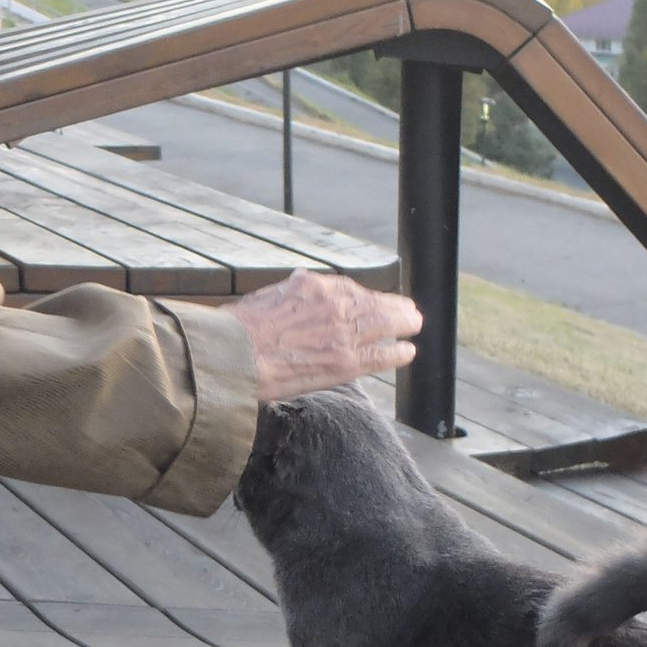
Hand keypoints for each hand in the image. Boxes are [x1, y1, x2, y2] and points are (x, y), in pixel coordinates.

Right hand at [224, 270, 423, 401]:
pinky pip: (382, 354)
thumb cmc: (238, 330)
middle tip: (407, 312)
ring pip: (386, 324)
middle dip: (394, 307)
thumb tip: (297, 286)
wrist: (232, 355)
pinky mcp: (345, 361)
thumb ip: (290, 294)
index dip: (364, 298)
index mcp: (312, 285)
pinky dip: (398, 352)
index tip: (372, 301)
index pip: (349, 290)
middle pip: (375, 303)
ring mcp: (343, 332)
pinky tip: (407, 351)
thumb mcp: (267, 297)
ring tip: (414, 326)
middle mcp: (334, 303)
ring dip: (404, 324)